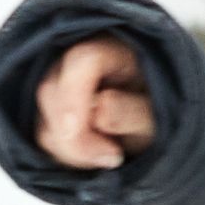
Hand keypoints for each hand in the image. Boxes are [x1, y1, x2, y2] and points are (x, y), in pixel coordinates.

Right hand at [34, 33, 153, 171]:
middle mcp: (76, 57)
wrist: (152, 124)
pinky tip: (93, 154)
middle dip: (77, 138)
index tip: (77, 134)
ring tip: (111, 154)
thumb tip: (98, 111)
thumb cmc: (162, 113)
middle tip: (114, 158)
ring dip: (73, 151)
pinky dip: (66, 155)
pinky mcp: (47, 109)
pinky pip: (43, 138)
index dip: (74, 96)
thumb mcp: (160, 116)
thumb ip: (132, 112)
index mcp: (114, 47)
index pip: (81, 60)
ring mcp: (56, 82)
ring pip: (43, 119)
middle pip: (51, 90)